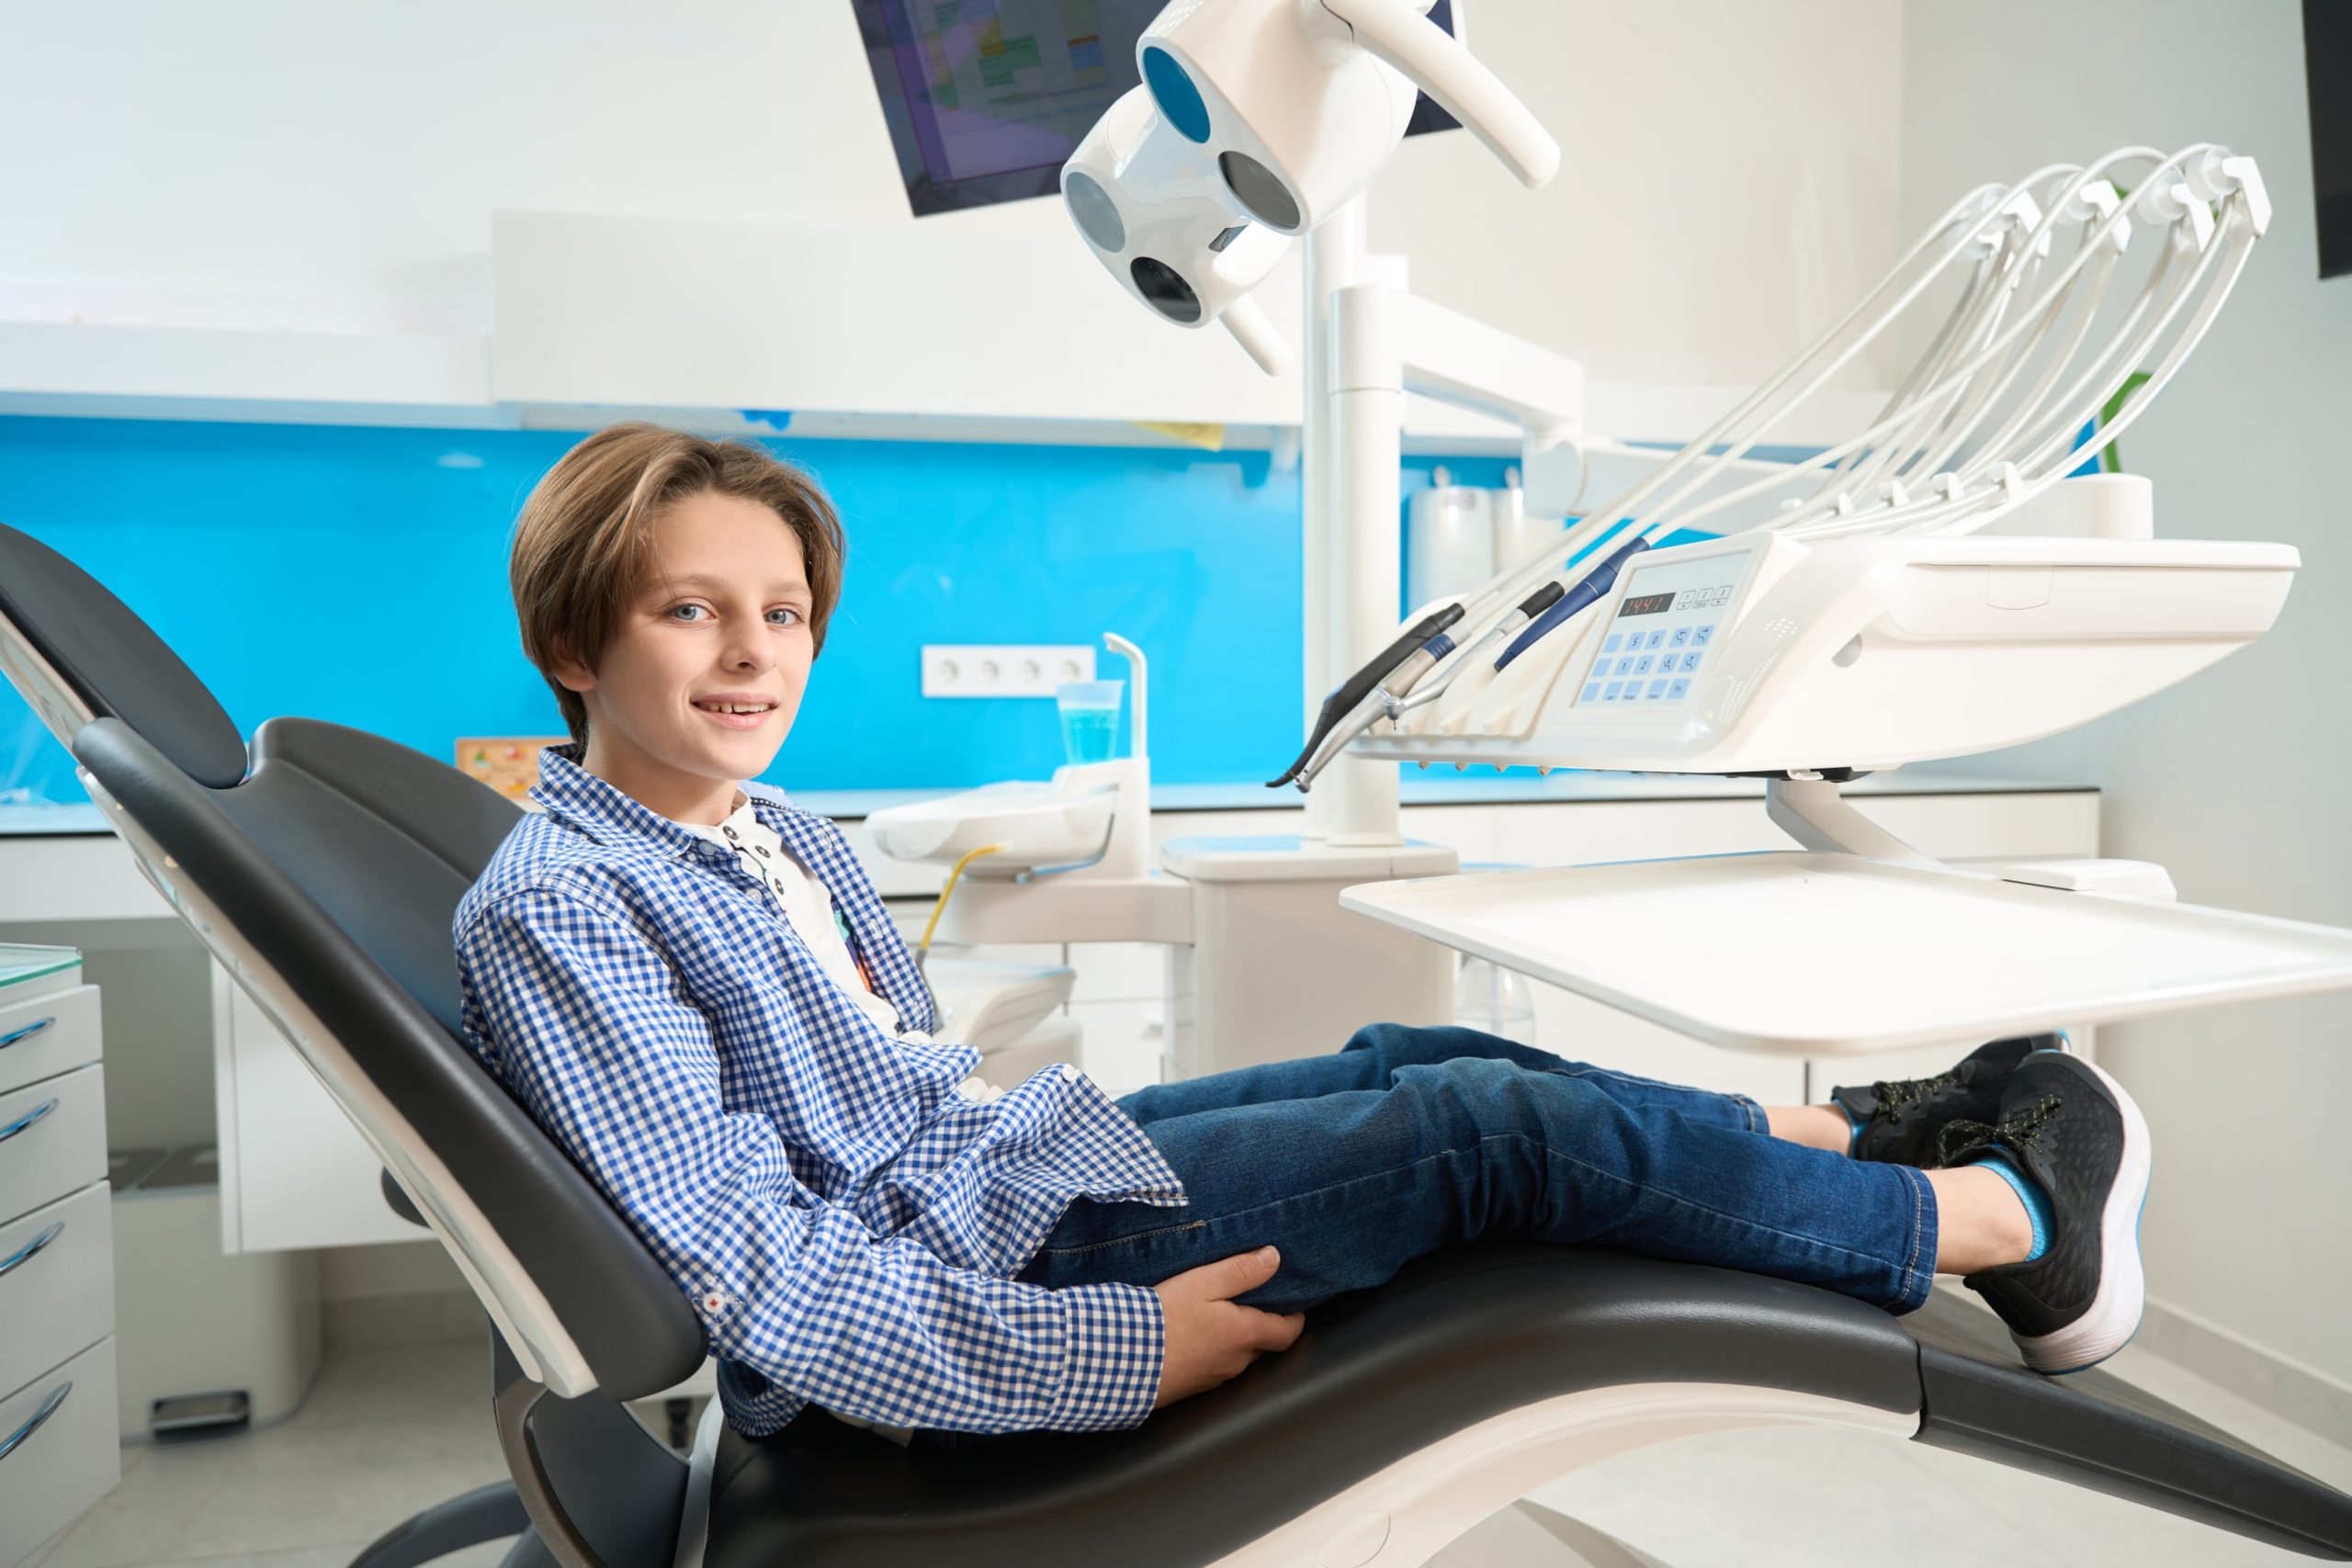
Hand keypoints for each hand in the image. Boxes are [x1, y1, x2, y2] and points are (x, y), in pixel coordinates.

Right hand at [1151, 1247, 1305, 1407]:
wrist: (1124, 1358)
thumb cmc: (1165, 1318)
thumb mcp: (1204, 1282)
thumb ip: (1242, 1270)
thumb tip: (1274, 1258)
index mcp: (1244, 1334)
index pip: (1286, 1333)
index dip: (1295, 1320)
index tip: (1295, 1308)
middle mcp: (1236, 1361)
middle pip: (1263, 1346)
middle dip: (1264, 1328)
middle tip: (1256, 1306)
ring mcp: (1214, 1378)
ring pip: (1237, 1358)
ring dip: (1236, 1341)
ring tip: (1220, 1319)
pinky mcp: (1193, 1387)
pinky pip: (1214, 1368)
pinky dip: (1213, 1353)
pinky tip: (1195, 1339)